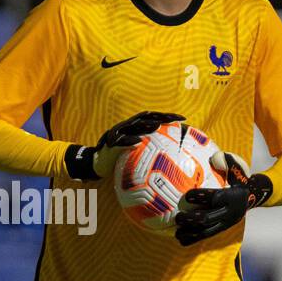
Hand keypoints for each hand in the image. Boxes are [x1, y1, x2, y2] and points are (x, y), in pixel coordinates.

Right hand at [65, 110, 185, 180]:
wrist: (98, 164)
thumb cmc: (120, 159)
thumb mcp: (137, 154)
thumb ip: (150, 150)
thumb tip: (172, 158)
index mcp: (135, 127)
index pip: (154, 118)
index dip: (168, 116)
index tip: (183, 118)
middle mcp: (128, 127)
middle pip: (147, 118)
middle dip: (162, 117)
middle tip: (176, 119)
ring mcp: (119, 134)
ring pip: (134, 127)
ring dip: (146, 126)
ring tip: (158, 127)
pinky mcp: (111, 144)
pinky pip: (121, 142)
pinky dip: (129, 141)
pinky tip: (138, 142)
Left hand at [174, 150, 272, 245]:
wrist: (252, 196)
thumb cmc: (238, 179)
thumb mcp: (237, 168)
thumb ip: (227, 161)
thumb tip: (215, 159)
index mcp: (232, 197)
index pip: (215, 197)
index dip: (201, 197)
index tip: (187, 195)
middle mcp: (230, 212)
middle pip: (208, 218)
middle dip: (192, 218)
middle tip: (179, 216)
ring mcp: (226, 223)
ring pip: (206, 231)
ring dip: (190, 232)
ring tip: (177, 232)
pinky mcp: (223, 229)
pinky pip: (207, 236)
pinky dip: (193, 239)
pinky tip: (181, 239)